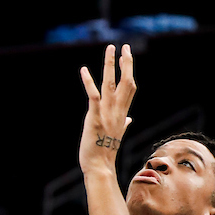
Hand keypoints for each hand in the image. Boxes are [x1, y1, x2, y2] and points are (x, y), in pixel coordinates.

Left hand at [78, 44, 135, 174]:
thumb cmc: (105, 152)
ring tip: (110, 49)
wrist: (100, 168)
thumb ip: (124, 123)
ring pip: (111, 85)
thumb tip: (130, 119)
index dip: (129, 71)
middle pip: (126, 82)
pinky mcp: (95, 118)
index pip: (129, 88)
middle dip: (125, 63)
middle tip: (123, 46)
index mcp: (122, 114)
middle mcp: (117, 111)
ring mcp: (107, 114)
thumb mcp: (117, 134)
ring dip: (110, 65)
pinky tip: (84, 69)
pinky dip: (89, 83)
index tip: (126, 57)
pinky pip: (94, 97)